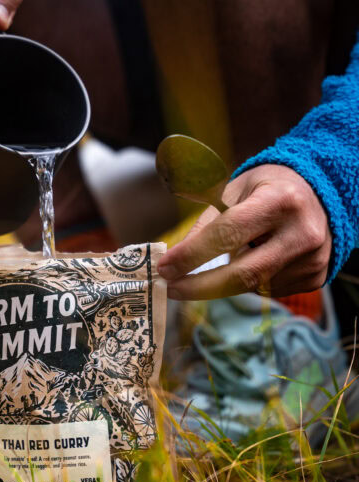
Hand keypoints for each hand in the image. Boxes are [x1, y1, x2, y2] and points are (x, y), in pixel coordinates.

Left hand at [156, 164, 331, 298]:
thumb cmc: (266, 190)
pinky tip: (250, 261)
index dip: (191, 256)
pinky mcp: (314, 277)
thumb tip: (175, 262)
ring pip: (251, 285)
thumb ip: (206, 226)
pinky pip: (266, 289)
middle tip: (171, 289)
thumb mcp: (233, 193)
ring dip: (222, 283)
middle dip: (199, 286)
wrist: (319, 192)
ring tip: (212, 268)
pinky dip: (247, 281)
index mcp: (279, 201)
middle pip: (241, 274)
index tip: (164, 269)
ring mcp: (312, 259)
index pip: (227, 235)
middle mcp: (302, 233)